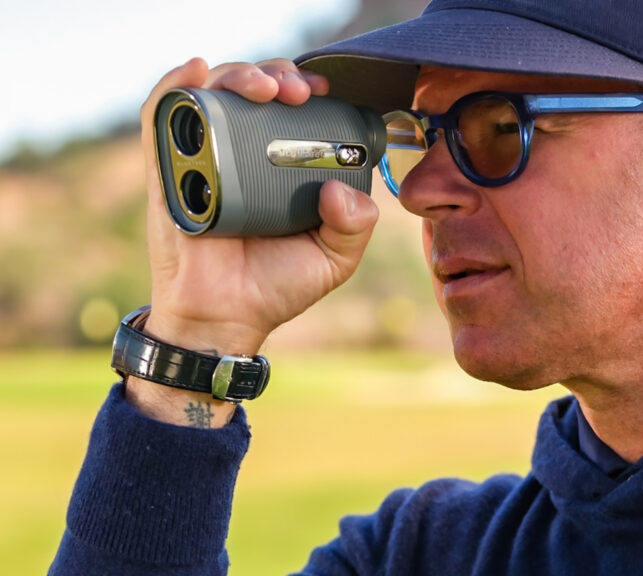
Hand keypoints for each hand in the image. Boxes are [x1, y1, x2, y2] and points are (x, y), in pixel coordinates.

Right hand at [130, 58, 378, 425]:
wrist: (225, 318)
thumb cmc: (277, 286)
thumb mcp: (334, 257)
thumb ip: (355, 224)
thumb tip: (340, 188)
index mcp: (282, 167)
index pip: (292, 109)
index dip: (307, 88)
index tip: (322, 91)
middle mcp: (243, 155)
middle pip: (255, 92)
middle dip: (277, 76)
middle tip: (296, 92)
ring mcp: (204, 158)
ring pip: (214, 94)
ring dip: (238, 75)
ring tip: (263, 88)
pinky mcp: (167, 170)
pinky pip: (161, 117)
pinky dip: (174, 87)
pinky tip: (196, 72)